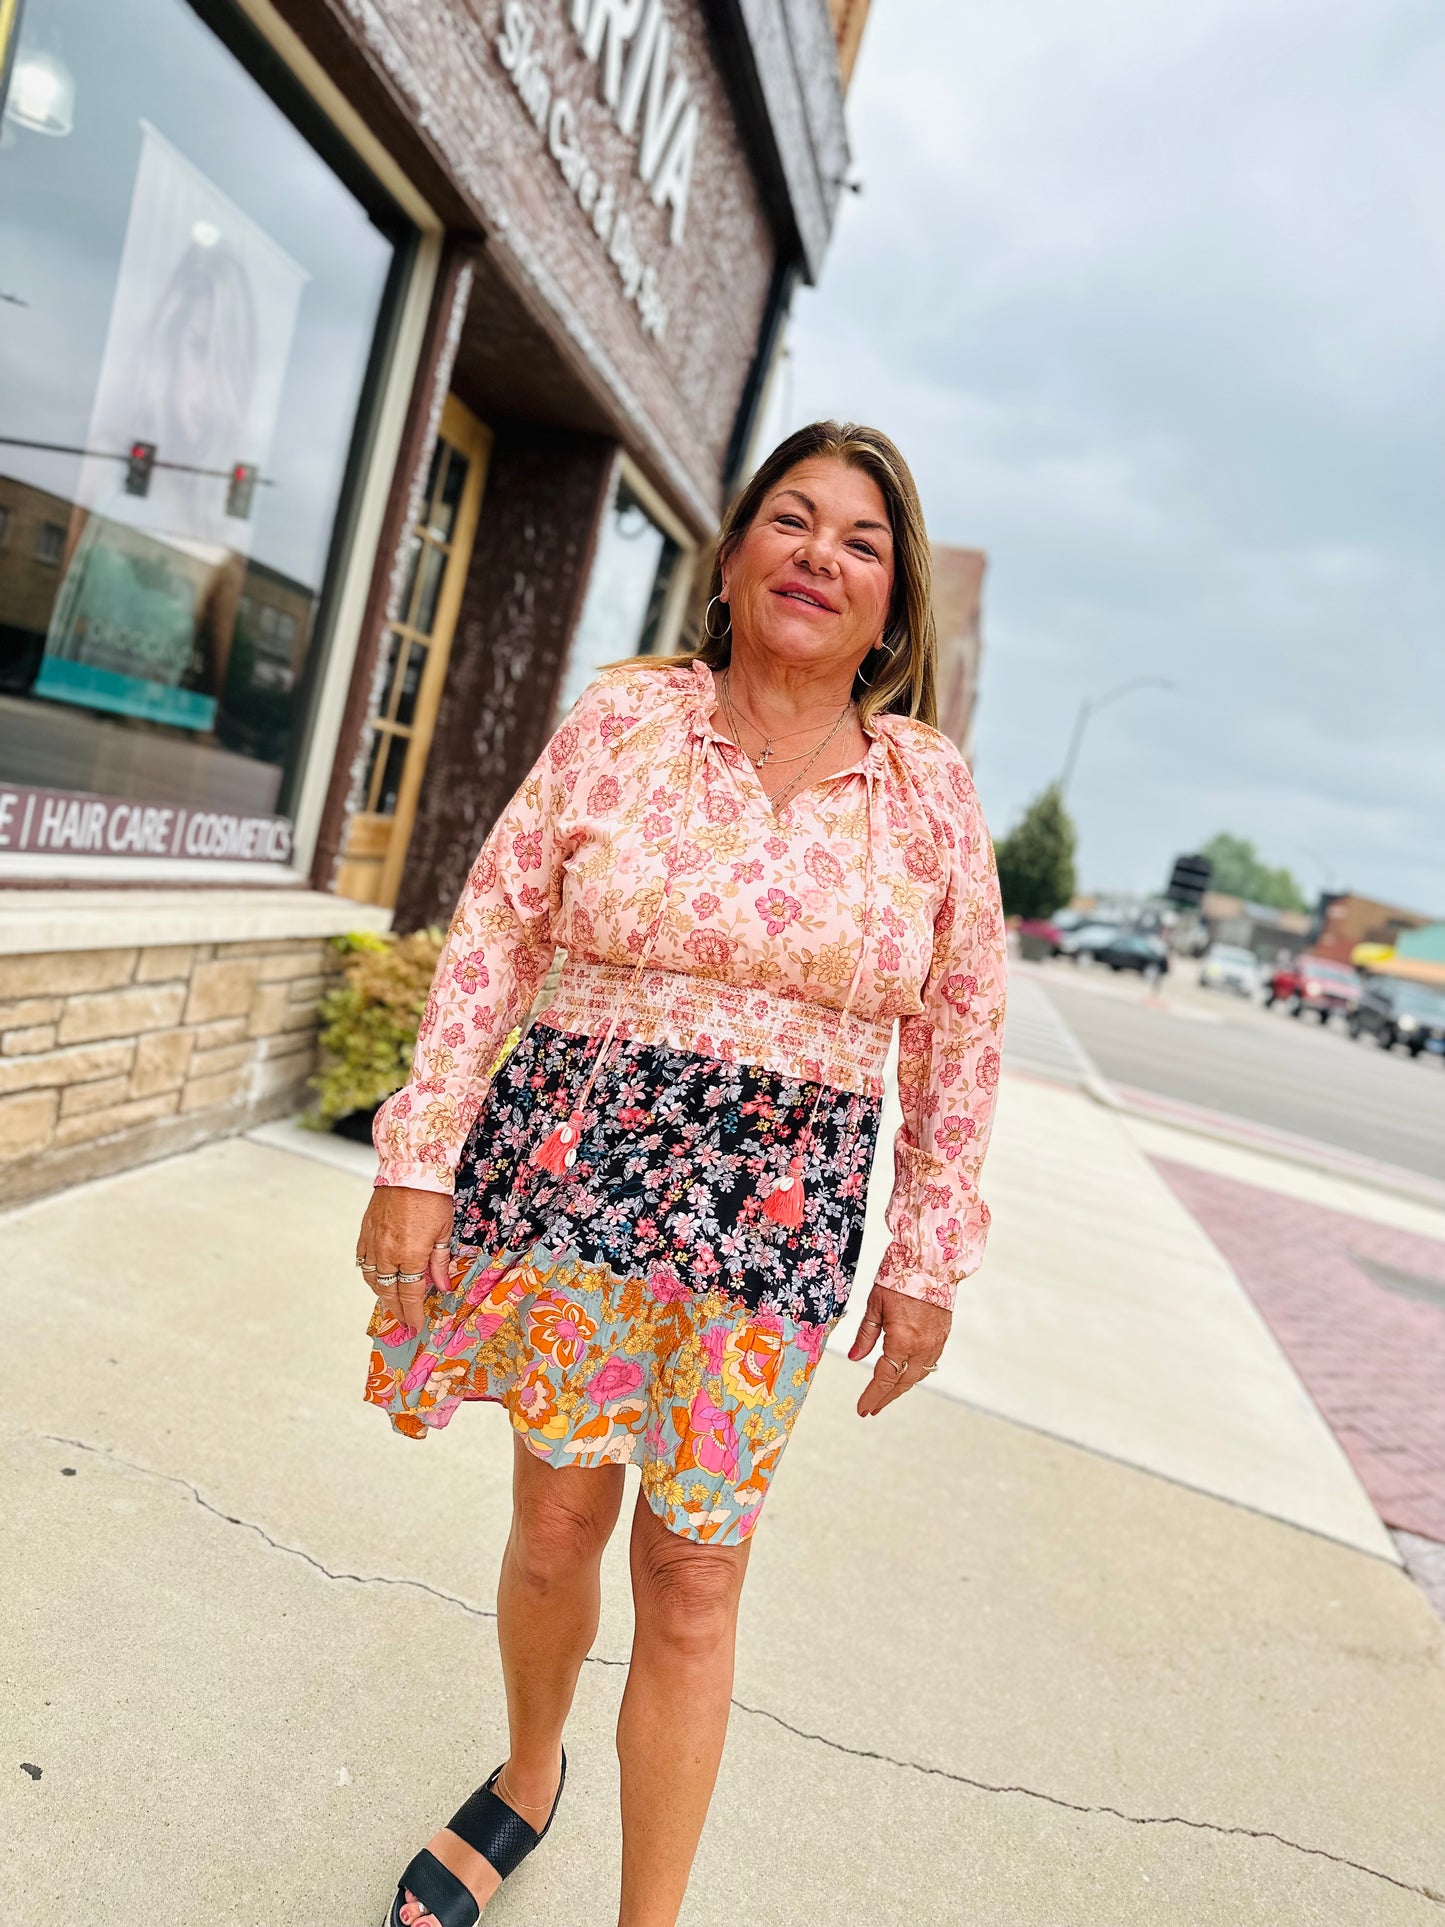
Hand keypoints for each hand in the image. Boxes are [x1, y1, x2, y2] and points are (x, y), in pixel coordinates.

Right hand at [355, 1186, 454, 1335]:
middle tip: (404, 1321)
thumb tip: (441, 1286)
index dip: (413, 1313)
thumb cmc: (431, 1197)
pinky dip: (368, 1273)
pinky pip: (362, 1261)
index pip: (410, 1294)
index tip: (416, 1325)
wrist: (409, 1168)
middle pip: (389, 1291)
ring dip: (381, 1294)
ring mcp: (373, 1243)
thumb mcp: (444, 1231)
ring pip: (372, 1279)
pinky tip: (375, 1277)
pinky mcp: (365, 1232)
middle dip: (397, 1310)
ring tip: (391, 1302)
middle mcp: (387, 1253)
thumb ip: (440, 1262)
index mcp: (410, 1255)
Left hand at [847, 1283, 949, 1417]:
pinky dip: (915, 1373)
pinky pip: (928, 1364)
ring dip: (901, 1388)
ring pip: (917, 1376)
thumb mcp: (875, 1305)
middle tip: (871, 1409)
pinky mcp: (942, 1337)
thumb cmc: (899, 1277)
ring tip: (885, 1395)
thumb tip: (854, 1357)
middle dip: (885, 1398)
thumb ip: (865, 1334)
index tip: (862, 1409)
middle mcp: (922, 1347)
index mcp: (902, 1340)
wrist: (931, 1263)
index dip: (872, 1396)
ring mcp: (935, 1343)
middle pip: (902, 1383)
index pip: (885, 1378)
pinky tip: (905, 1375)